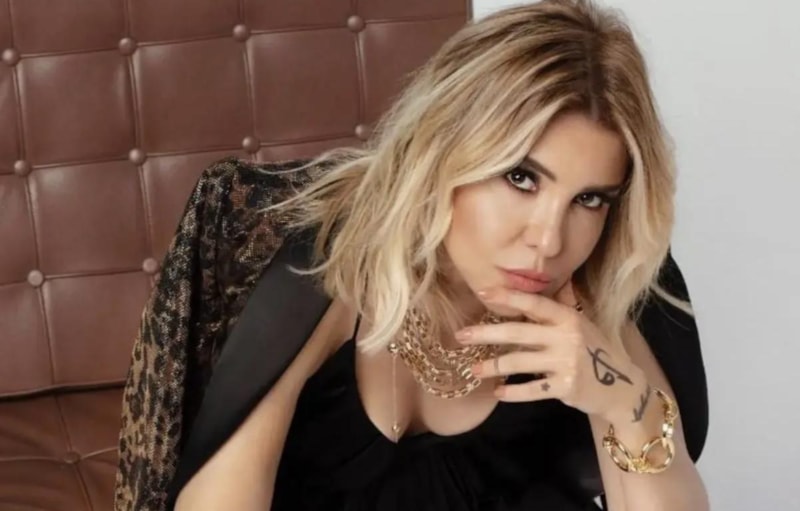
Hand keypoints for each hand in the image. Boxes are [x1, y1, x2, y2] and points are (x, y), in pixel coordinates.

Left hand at [455, 282, 648, 423]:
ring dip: (493, 366)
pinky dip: (512, 392)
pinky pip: (531, 390)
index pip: (533, 303)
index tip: (483, 293)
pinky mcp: (565, 387)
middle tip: (460, 336)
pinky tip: (497, 392)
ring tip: (473, 369)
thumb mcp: (584, 323)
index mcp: (568, 317)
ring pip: (519, 362)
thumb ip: (565, 303)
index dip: (508, 297)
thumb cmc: (597, 351)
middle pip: (517, 332)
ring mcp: (566, 362)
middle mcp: (566, 337)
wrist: (623, 387)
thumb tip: (560, 275)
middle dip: (486, 334)